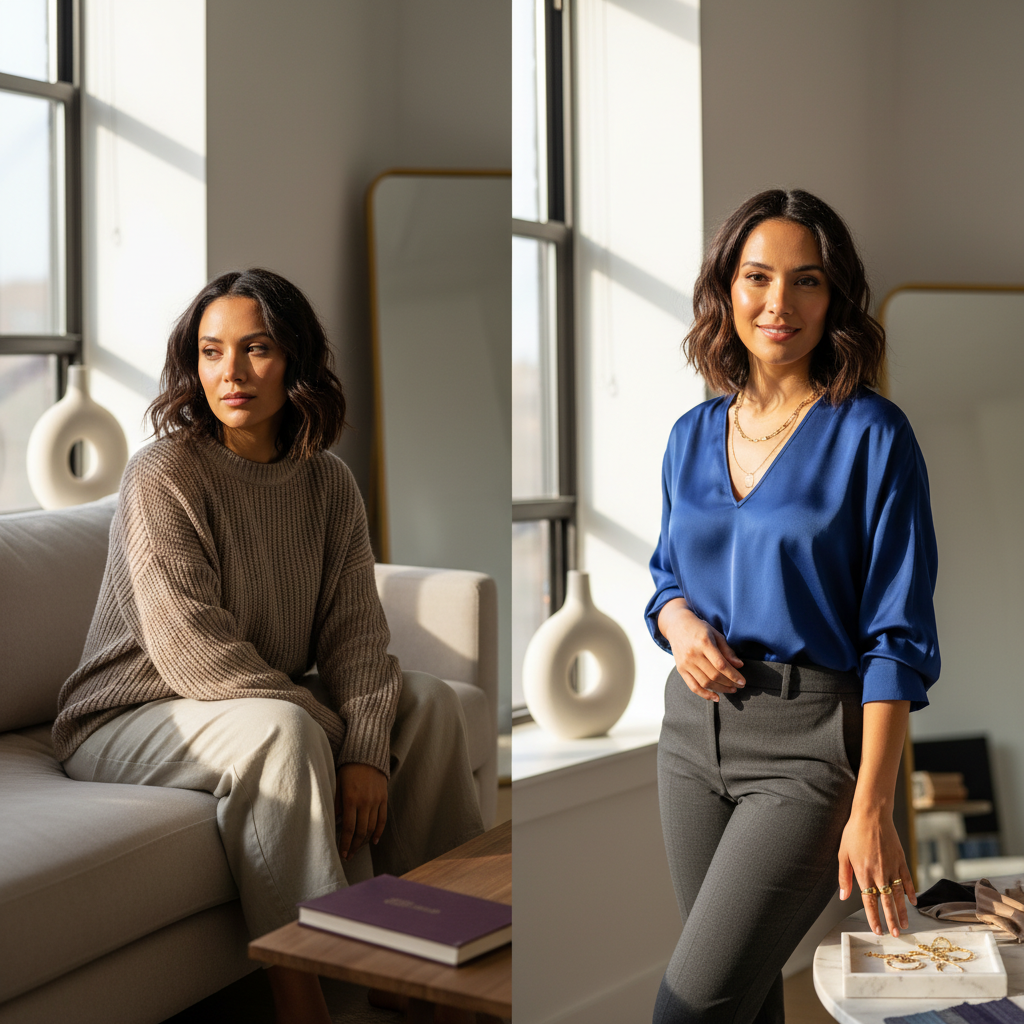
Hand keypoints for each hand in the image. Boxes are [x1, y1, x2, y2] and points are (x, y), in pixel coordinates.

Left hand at [335, 763, 387, 860]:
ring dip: (364, 842)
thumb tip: (332, 822)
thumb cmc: (348, 770)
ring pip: (372, 827)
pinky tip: (373, 841)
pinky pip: (382, 819)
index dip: (345, 842)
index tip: (342, 853)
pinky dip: (378, 831)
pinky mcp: (384, 798)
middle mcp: (365, 802)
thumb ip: (336, 803)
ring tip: (357, 850)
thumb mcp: (337, 785)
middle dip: (354, 846)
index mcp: (351, 799)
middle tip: (348, 856)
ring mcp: (376, 801)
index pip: (348, 827)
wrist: (366, 755)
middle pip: (361, 831)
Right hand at [657, 598, 744, 701]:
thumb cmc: (699, 628)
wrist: (677, 625)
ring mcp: (686, 663)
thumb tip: (739, 665)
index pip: (721, 664)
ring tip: (731, 689)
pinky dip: (704, 694)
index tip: (743, 681)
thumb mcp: (715, 634)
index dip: (733, 675)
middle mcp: (693, 654)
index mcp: (704, 642)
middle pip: (714, 675)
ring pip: (705, 682)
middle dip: (729, 683)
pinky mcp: (680, 669)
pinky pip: (693, 686)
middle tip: (739, 686)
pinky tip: (716, 697)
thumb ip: (727, 650)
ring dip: (720, 689)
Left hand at [838, 807, 916, 936]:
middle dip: (891, 920)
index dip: (873, 918)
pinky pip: (907, 879)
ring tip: (905, 924)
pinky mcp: (901, 860)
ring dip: (902, 911)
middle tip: (895, 935)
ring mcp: (892, 867)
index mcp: (863, 873)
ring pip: (899, 894)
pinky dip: (911, 892)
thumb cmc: (854, 833)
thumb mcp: (843, 854)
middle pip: (886, 902)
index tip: (878, 931)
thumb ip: (844, 877)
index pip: (869, 901)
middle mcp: (879, 873)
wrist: (872, 815)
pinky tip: (913, 902)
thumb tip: (843, 896)